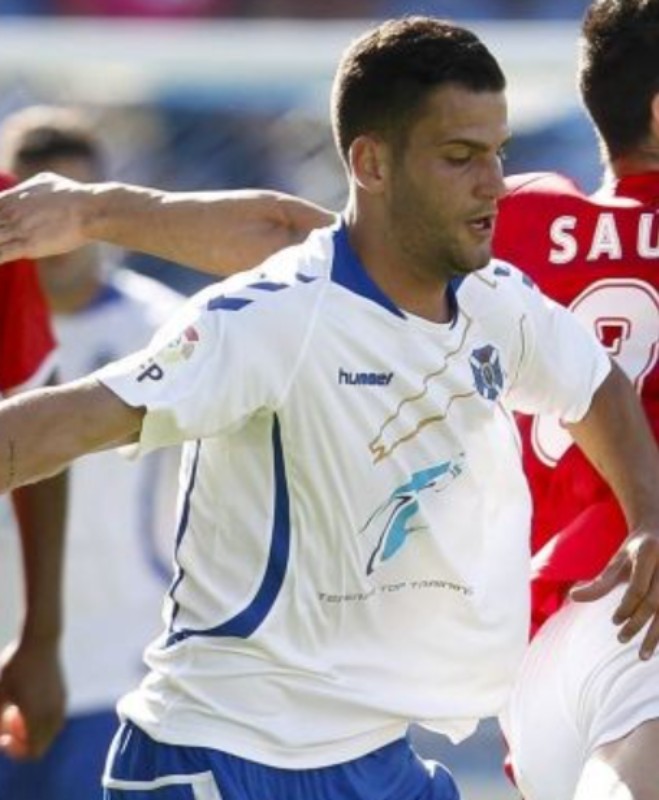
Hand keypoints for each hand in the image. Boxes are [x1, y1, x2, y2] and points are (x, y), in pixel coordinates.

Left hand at [0, 172, 88, 262]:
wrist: (88, 211)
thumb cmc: (72, 196)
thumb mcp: (45, 182)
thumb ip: (28, 189)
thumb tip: (25, 192)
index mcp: (12, 197)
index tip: (4, 227)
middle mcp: (10, 213)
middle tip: (7, 238)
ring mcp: (17, 230)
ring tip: (5, 246)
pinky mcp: (28, 246)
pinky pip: (2, 254)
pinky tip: (0, 264)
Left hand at [0, 637, 65, 758]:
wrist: (40, 640)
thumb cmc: (15, 665)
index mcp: (38, 717)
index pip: (33, 751)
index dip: (16, 752)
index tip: (3, 738)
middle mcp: (54, 713)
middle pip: (42, 744)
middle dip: (24, 741)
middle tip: (8, 723)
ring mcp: (61, 703)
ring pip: (50, 732)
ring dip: (34, 730)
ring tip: (18, 712)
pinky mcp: (63, 694)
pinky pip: (55, 718)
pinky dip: (42, 719)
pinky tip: (28, 700)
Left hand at [570, 529, 658, 659]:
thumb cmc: (636, 550)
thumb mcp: (617, 561)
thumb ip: (600, 582)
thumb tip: (573, 597)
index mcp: (648, 552)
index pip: (638, 588)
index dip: (626, 607)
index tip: (614, 621)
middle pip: (656, 602)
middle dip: (639, 624)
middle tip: (622, 639)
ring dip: (656, 635)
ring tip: (642, 655)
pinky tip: (656, 644)